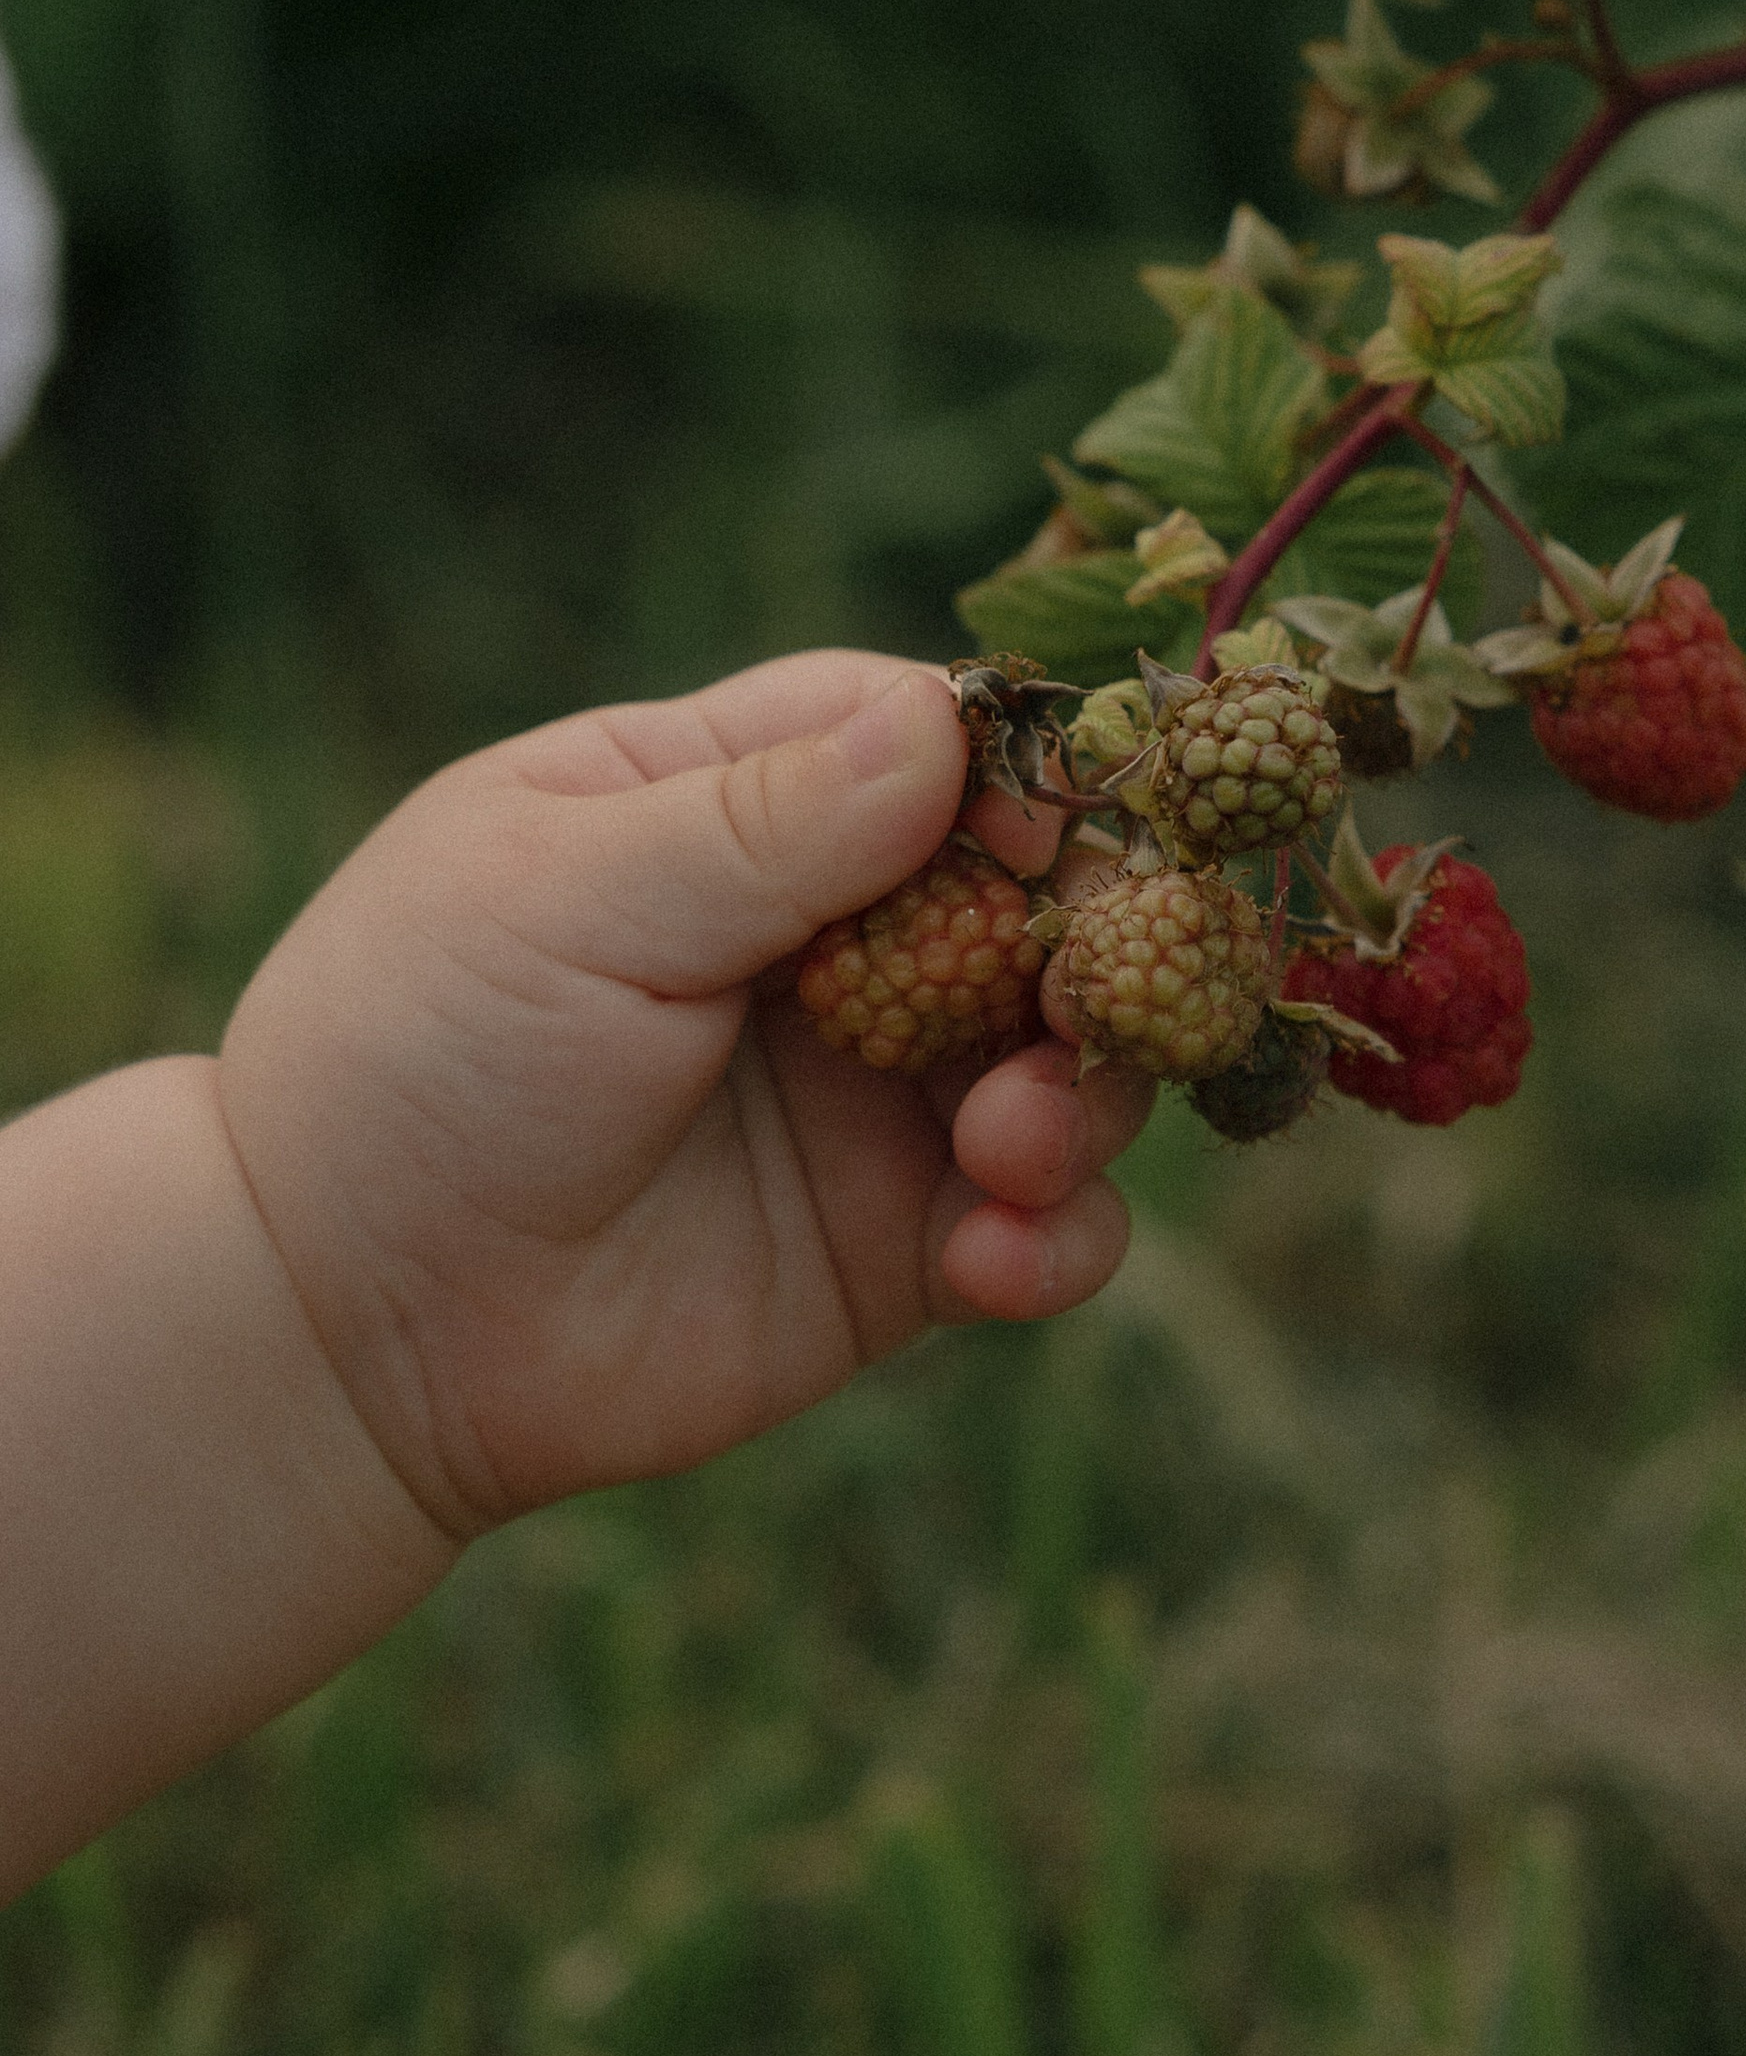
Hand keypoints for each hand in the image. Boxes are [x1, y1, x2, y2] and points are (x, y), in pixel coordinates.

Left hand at [217, 651, 1150, 1548]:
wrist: (335, 1332)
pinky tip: (994, 1257)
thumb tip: (945, 723)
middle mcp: (834, 934)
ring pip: (1076, 1055)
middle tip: (1095, 999)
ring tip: (1013, 1146)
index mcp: (729, 804)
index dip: (1015, 773)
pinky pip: (1046, 1224)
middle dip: (1100, 939)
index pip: (926, 737)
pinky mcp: (899, 1244)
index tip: (1050, 829)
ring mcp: (878, 1091)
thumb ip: (762, 824)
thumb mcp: (566, 903)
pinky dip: (1060, 1235)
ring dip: (1089, 1091)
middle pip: (1045, 893)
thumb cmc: (414, 1063)